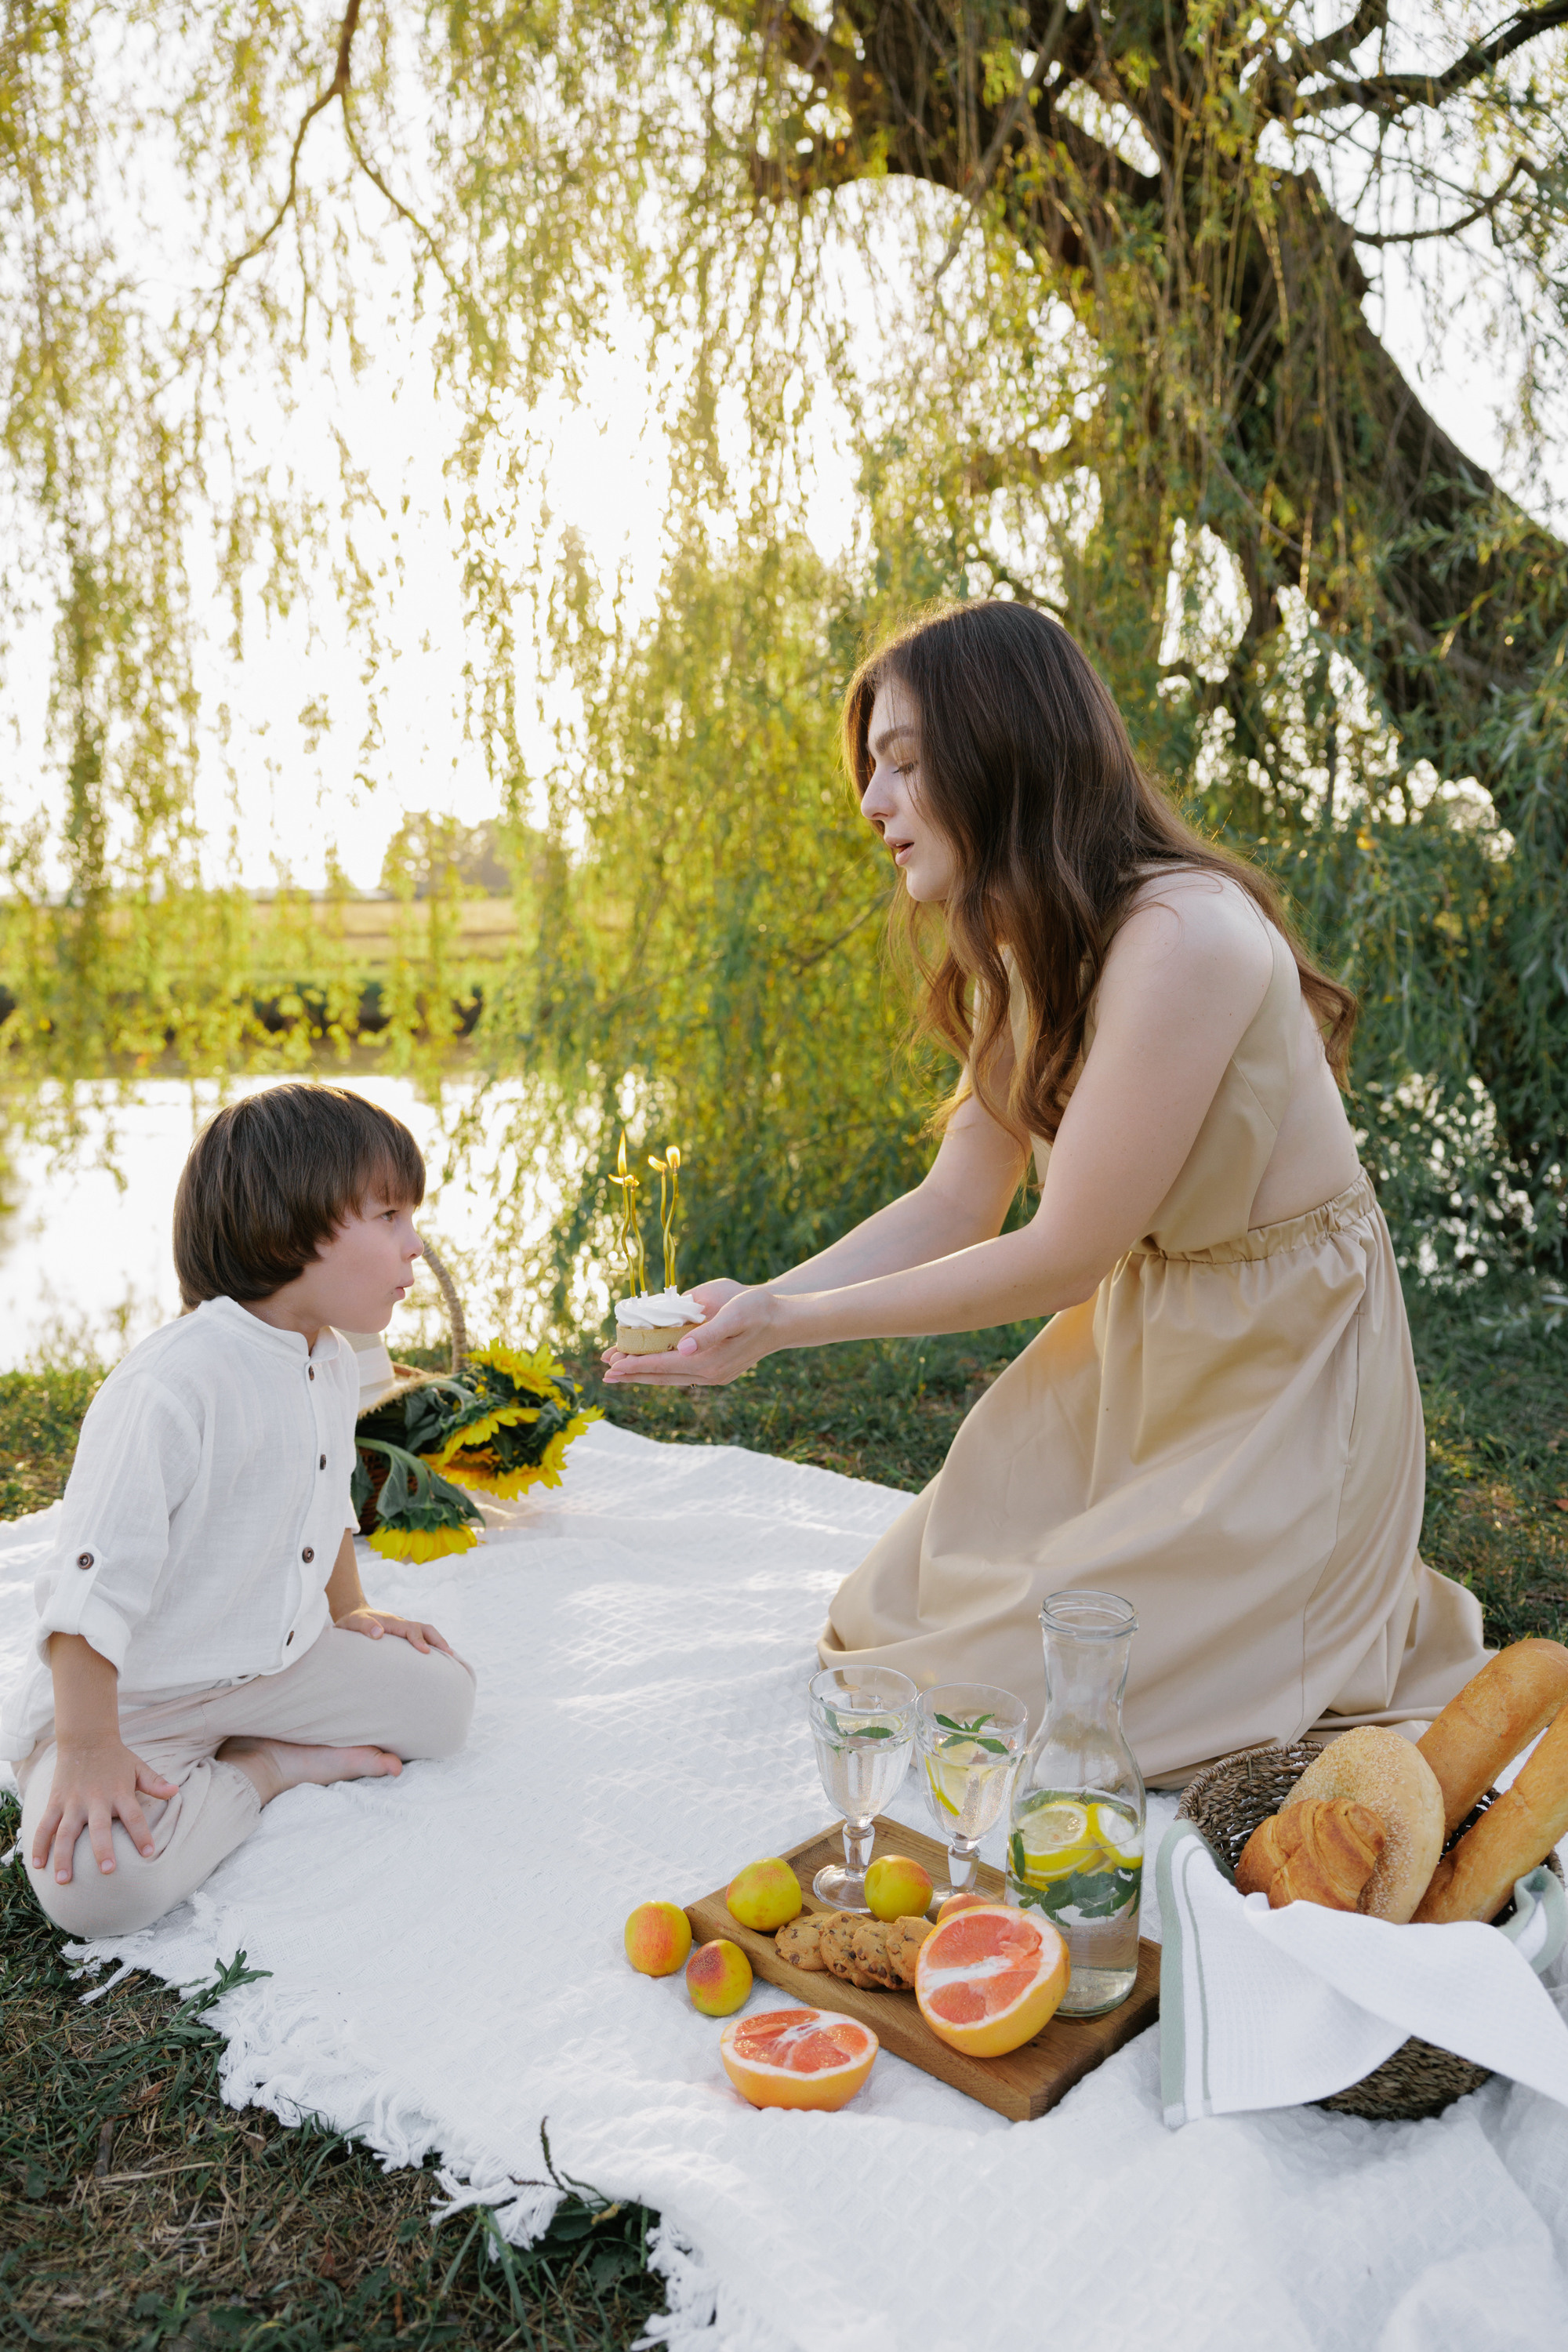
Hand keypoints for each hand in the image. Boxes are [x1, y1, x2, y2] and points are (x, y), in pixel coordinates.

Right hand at [31, 1737, 178, 1884]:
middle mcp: (95, 1799)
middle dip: (103, 1849)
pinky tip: (37, 1865)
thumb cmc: (116, 1758)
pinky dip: (39, 1845)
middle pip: (99, 1828)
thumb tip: (176, 1791)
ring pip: (65, 1832)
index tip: (149, 1853)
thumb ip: (155, 1782)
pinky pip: (44, 1826)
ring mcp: (72, 1802)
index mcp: (119, 1792)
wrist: (85, 1738)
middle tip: (108, 1871)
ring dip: (63, 1857)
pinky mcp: (55, 1802)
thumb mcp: (138, 1767)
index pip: (134, 1816)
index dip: (141, 1834)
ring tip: (64, 1880)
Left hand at [335, 1606, 454, 1657]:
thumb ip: (365, 1626)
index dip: (419, 1640)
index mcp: (393, 1622)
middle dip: (439, 1641)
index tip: (425, 1652)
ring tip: (451, 1660)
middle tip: (450, 1656)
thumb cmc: (353, 1621)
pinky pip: (423, 1640)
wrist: (354, 1615)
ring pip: (428, 1634)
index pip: (411, 1629)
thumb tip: (378, 1633)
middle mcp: (403, 1625)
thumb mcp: (354, 1623)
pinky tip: (438, 1662)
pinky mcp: (405, 1637)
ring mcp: (405, 1631)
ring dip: (439, 1644)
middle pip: (427, 1629)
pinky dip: (433, 1648)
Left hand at [601, 1286, 784, 1388]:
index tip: (610, 1363)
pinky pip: (681, 1374)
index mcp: (709, 1361)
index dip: (634, 1363)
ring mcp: (714, 1376)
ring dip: (645, 1373)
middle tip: (605, 1371)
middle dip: (632, 1373)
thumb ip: (708, 1332)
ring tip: (621, 1371)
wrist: (786, 1320)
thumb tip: (682, 1347)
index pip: (661, 1364)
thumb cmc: (759, 1310)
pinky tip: (653, 1366)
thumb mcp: (734, 1315)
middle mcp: (709, 1374)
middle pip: (661, 1376)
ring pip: (670, 1377)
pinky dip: (662, 1370)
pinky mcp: (718, 1371)